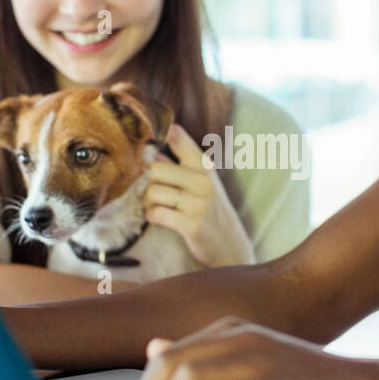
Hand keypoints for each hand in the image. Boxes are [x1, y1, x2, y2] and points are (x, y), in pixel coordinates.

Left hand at [143, 124, 255, 267]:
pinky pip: (156, 213)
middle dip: (151, 182)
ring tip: (159, 207)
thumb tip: (153, 152)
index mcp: (205, 165)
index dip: (162, 135)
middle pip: (155, 168)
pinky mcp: (191, 225)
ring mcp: (198, 203)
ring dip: (149, 202)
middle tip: (158, 191)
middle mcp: (203, 181)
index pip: (178, 137)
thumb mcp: (201, 182)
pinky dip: (153, 216)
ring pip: (153, 192)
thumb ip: (179, 165)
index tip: (155, 144)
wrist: (229, 244)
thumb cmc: (210, 209)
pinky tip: (161, 218)